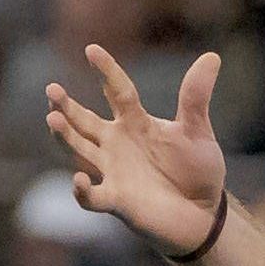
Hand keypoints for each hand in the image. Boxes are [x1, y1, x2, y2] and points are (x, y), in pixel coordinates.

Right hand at [45, 46, 228, 255]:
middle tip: (52, 90)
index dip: (106, 71)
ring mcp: (113, 171)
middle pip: (85, 120)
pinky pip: (92, 197)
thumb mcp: (198, 131)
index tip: (92, 50)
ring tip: (53, 119)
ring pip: (80, 151)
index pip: (117, 91)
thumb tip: (212, 57)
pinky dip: (83, 190)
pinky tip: (79, 179)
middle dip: (67, 106)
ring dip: (65, 136)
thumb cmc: (197, 172)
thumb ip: (196, 97)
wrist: (204, 215)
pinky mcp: (117, 201)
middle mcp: (117, 144)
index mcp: (136, 123)